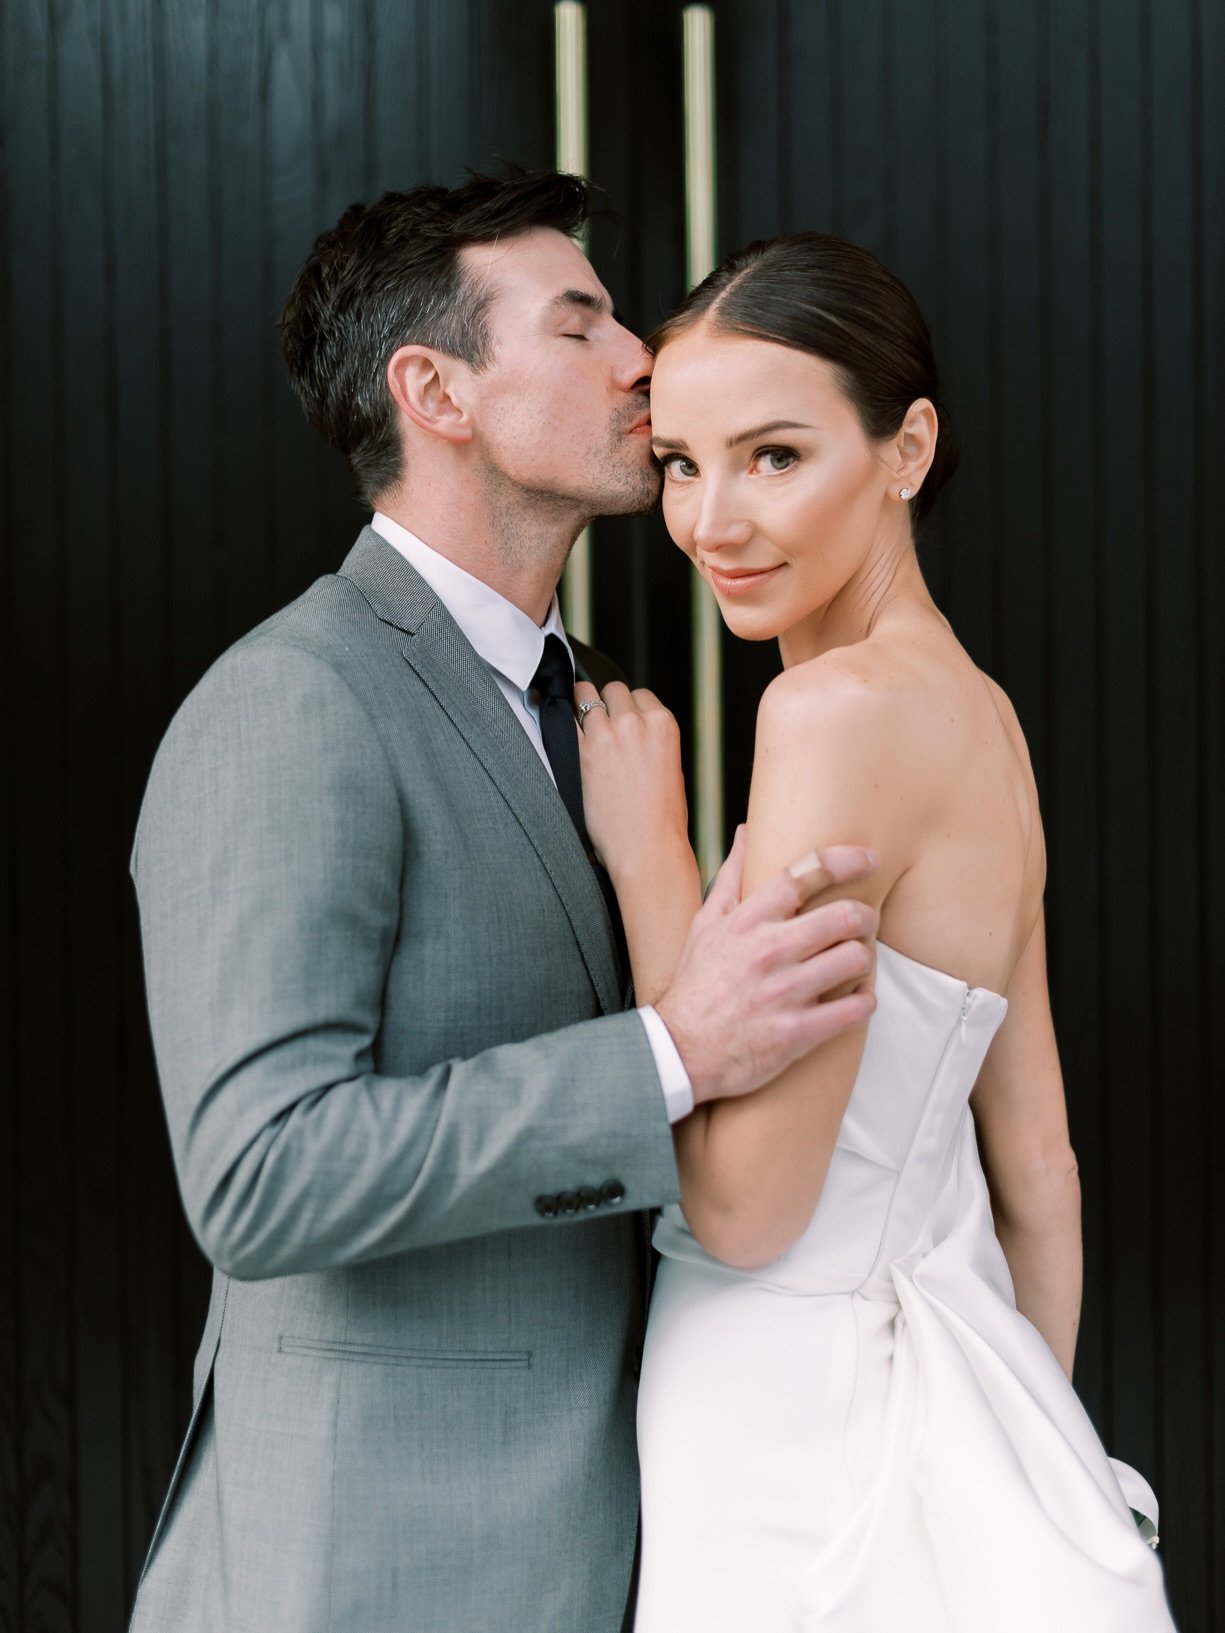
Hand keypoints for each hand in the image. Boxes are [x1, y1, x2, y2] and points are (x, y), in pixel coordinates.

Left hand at [575, 680, 689, 878]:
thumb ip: (653, 743)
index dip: (628, 708)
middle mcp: (637, 722)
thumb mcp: (672, 770)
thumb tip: (635, 735)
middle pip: (613, 690)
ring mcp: (608, 734)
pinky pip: (564, 719)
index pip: (640, 695)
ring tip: (578, 724)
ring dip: (581, 707)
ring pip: (586, 695)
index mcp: (664, 725)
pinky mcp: (582, 752)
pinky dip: (560, 719)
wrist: (648, 849)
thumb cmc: (662, 820)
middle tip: (599, 724)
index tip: (621, 720)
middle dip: (606, 704)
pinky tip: (556, 724)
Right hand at [655, 827, 878, 1105]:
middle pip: (844, 916)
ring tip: (855, 962)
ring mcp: (784, 993)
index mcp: (747, 921)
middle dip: (866, 916)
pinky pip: (855, 1009)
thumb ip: (729, 877)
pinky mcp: (797, 1033)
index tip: (869, 859)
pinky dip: (865, 1000)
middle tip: (864, 922)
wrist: (680, 1050)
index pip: (805, 875)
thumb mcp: (705, 924)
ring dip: (864, 959)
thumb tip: (746, 831)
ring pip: (856, 959)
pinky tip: (857, 997)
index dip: (845, 860)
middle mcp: (768, 952)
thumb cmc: (697, 983)